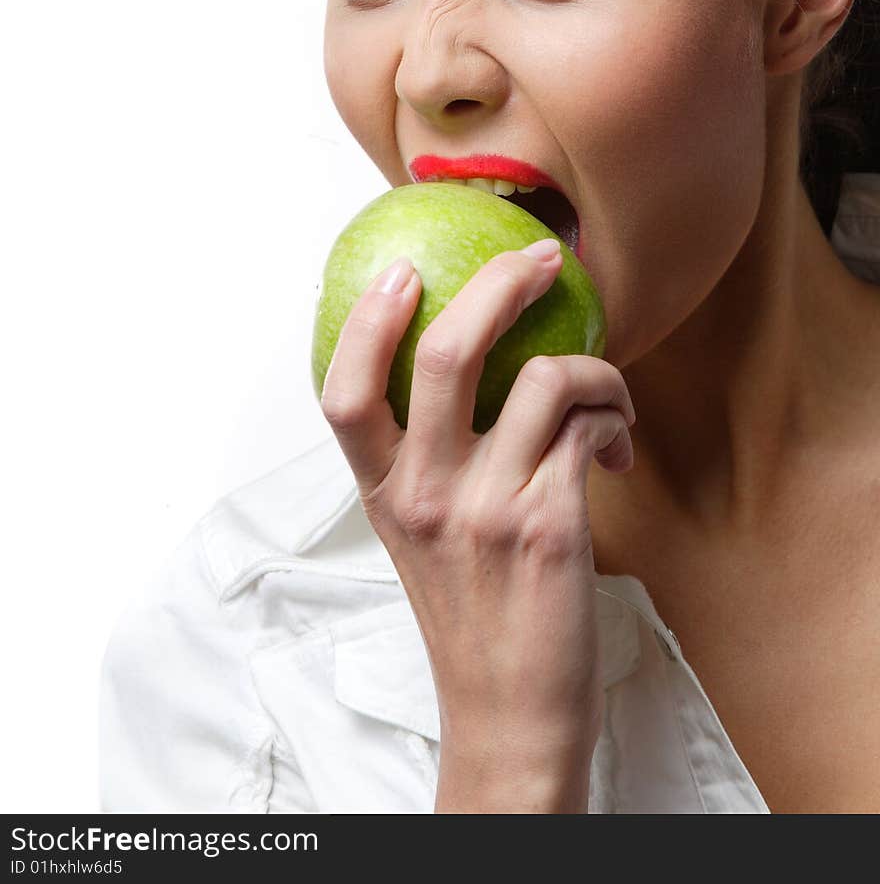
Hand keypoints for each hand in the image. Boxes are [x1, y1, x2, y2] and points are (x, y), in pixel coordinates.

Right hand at [318, 239, 636, 811]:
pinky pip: (588, 425)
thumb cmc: (472, 615)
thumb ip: (424, 461)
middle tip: (542, 259)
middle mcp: (423, 494)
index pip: (343, 393)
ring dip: (596, 367)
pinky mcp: (548, 525)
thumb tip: (459, 370)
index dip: (368, 322)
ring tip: (607, 395)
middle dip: (502, 283)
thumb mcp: (418, 536)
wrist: (510, 716)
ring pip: (545, 377)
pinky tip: (617, 446)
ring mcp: (484, 508)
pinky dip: (613, 415)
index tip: (401, 271)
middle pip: (446, 353)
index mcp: (383, 494)